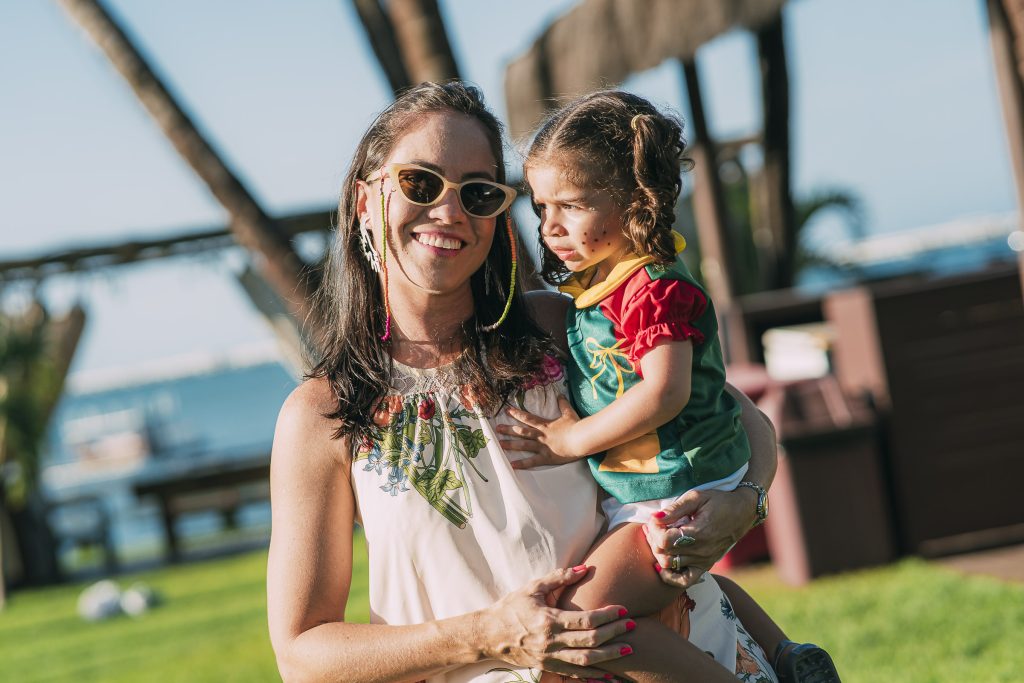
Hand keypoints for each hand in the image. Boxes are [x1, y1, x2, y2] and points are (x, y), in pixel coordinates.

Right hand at [478, 565, 635, 679]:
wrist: (489, 634)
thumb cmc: (511, 607)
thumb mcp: (533, 587)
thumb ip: (559, 578)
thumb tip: (584, 568)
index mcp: (548, 620)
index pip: (585, 619)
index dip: (607, 615)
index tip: (623, 609)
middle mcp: (550, 641)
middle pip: (590, 641)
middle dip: (614, 634)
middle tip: (632, 627)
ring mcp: (549, 657)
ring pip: (585, 661)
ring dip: (609, 657)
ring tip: (628, 650)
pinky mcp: (547, 667)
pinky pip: (574, 674)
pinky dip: (593, 675)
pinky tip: (608, 674)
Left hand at [497, 396, 586, 467]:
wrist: (581, 440)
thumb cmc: (576, 426)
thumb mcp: (568, 413)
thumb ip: (563, 404)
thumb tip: (560, 395)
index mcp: (544, 424)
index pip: (527, 418)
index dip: (516, 414)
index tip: (506, 411)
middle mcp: (540, 435)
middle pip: (521, 431)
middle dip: (508, 429)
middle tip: (497, 429)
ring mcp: (542, 447)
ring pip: (523, 445)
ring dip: (511, 444)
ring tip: (499, 445)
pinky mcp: (546, 457)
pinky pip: (532, 461)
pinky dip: (522, 463)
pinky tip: (512, 464)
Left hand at [643, 487, 757, 587]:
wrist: (742, 512)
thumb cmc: (719, 501)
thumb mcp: (697, 497)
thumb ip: (675, 509)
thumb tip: (656, 518)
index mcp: (699, 533)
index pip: (665, 541)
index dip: (654, 529)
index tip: (654, 519)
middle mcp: (701, 551)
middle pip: (664, 554)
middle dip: (652, 539)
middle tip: (652, 526)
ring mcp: (703, 561)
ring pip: (669, 566)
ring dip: (658, 552)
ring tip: (658, 537)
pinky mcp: (705, 566)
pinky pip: (684, 580)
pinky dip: (670, 576)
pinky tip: (662, 564)